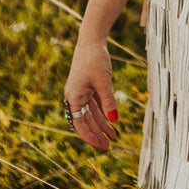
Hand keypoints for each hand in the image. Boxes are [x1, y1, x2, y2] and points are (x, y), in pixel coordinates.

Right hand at [63, 36, 119, 150]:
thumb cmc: (95, 60)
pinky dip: (104, 113)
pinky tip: (111, 121)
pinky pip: (96, 105)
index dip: (89, 135)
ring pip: (92, 113)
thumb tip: (114, 119)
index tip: (98, 146)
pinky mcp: (89, 87)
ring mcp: (82, 92)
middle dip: (97, 133)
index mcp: (73, 96)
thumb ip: (108, 101)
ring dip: (102, 125)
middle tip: (107, 147)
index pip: (80, 122)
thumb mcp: (103, 82)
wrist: (91, 42)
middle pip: (86, 120)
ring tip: (113, 137)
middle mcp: (75, 96)